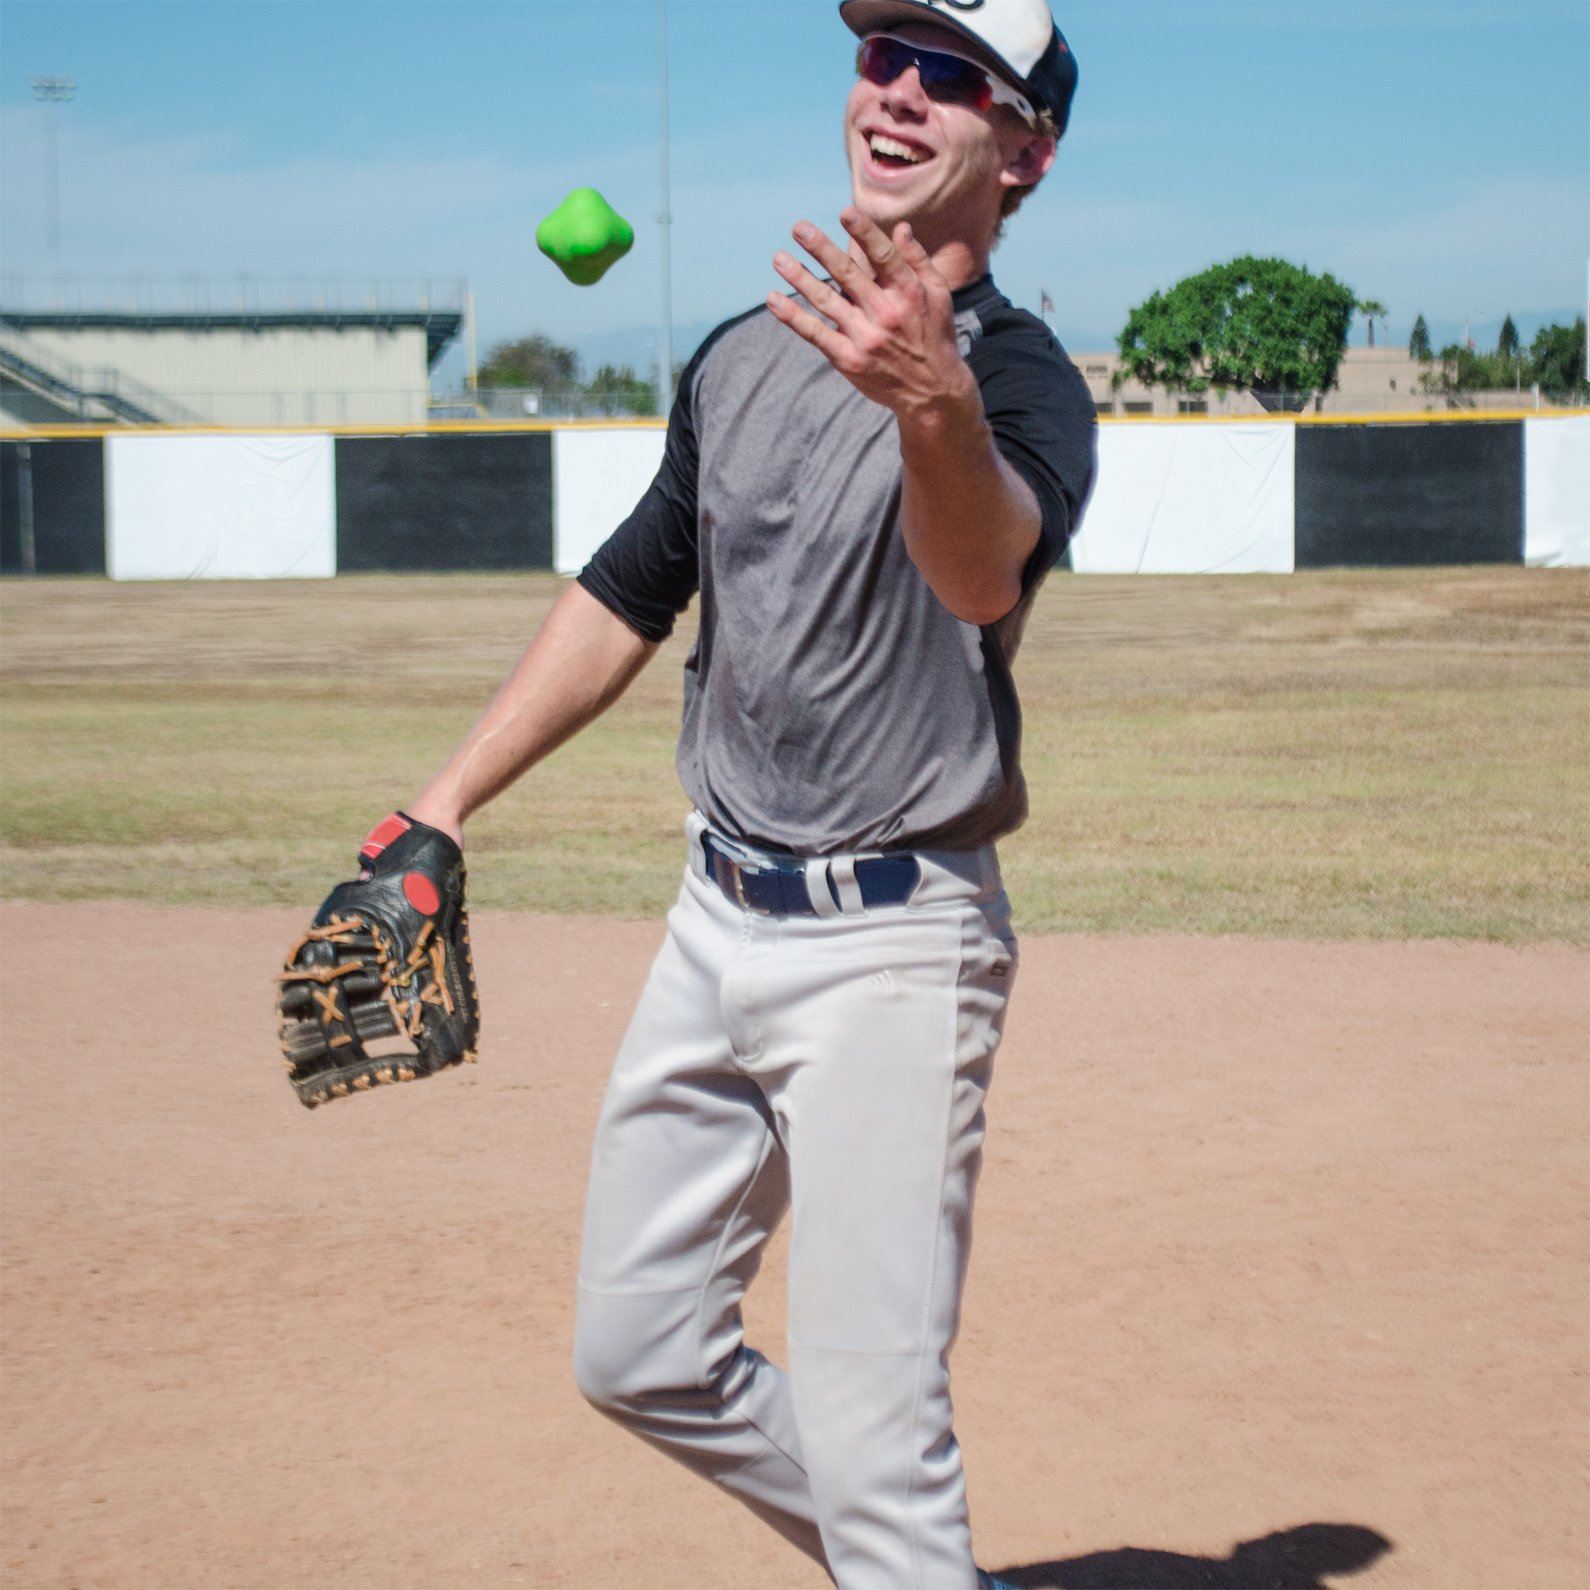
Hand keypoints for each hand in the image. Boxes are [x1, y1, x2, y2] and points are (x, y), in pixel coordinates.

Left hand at [766, 208, 978, 422]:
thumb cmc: (934, 335)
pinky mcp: (848, 359)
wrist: (932, 392)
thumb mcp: (938, 294)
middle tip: (798, 227)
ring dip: (799, 278)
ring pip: (826, 301)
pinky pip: (815, 334)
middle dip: (821, 249)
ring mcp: (865, 338)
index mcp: (908, 293)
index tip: (845, 212)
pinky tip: (774, 300)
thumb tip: (900, 227)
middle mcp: (886, 313)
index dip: (864, 233)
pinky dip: (793, 317)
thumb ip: (917, 260)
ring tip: (778, 259)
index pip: (883, 256)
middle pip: (848, 274)